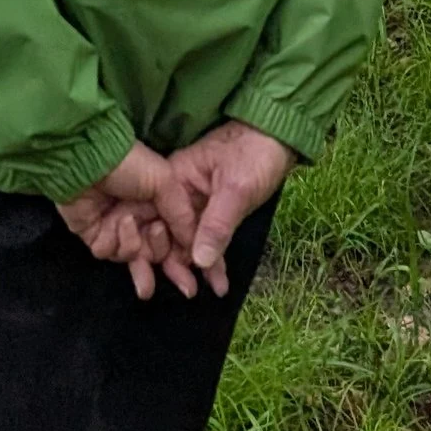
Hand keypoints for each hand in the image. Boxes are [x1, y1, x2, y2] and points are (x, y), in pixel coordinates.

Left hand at [60, 142, 202, 301]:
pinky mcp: (97, 238)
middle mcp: (140, 220)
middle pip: (159, 255)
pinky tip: (119, 221)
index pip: (179, 239)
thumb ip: (183, 215)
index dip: (190, 258)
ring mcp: (117, 230)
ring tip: (139, 227)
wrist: (88, 160)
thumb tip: (196, 246)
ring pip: (137, 258)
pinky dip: (118, 241)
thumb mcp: (165, 181)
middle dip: (172, 268)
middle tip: (183, 280)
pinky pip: (112, 253)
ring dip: (140, 246)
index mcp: (158, 206)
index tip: (212, 279)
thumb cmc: (130, 164)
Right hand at [163, 119, 295, 295]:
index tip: (167, 277)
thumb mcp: (237, 189)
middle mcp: (176, 192)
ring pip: (179, 240)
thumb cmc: (254, 154)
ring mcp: (192, 203)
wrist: (279, 138)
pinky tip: (218, 282)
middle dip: (168, 265)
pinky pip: (200, 240)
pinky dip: (208, 261)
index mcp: (173, 179)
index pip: (151, 218)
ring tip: (204, 293)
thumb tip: (198, 261)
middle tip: (188, 291)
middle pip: (160, 232)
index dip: (153, 249)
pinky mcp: (208, 212)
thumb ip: (217, 224)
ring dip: (189, 268)